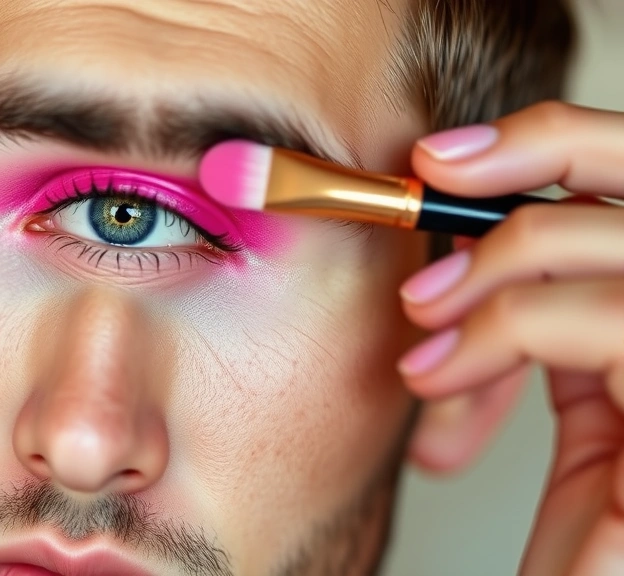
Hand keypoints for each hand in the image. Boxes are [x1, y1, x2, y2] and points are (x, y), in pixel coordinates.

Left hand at [399, 101, 623, 575]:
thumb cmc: (593, 550)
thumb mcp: (591, 426)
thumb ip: (562, 338)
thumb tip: (484, 259)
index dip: (558, 144)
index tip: (446, 157)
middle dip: (542, 149)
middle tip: (430, 173)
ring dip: (498, 264)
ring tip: (423, 320)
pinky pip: (614, 322)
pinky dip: (508, 327)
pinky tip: (441, 373)